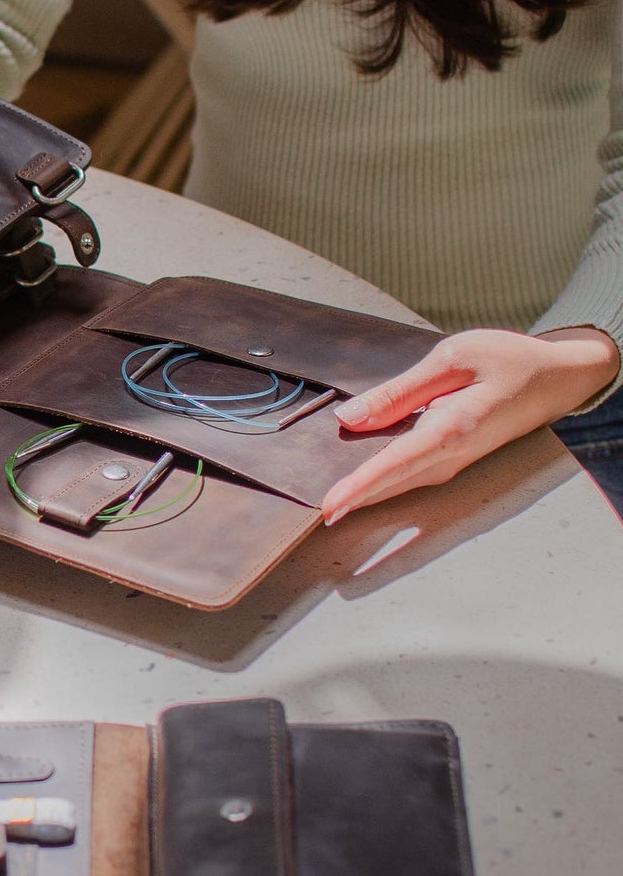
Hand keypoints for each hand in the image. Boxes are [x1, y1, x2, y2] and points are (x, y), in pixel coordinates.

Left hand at [320, 326, 619, 522]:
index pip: (394, 464)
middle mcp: (451, 455)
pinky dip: (382, 484)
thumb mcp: (453, 358)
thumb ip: (400, 391)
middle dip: (354, 501)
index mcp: (451, 429)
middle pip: (391, 484)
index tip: (330, 507)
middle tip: (316, 516)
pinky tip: (359, 485)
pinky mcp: (452, 459)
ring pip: (399, 485)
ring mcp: (453, 462)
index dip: (359, 486)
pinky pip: (409, 476)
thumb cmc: (509, 361)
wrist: (559, 377)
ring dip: (365, 497)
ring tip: (329, 507)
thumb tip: (351, 417)